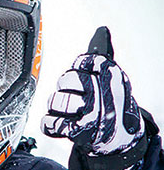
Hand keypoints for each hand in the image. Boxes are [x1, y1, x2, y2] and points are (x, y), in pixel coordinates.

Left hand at [41, 26, 143, 155]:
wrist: (120, 139)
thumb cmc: (111, 104)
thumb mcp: (111, 77)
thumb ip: (101, 54)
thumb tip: (102, 30)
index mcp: (109, 72)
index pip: (79, 62)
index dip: (78, 73)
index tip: (87, 81)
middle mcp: (102, 90)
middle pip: (64, 81)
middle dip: (65, 91)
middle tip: (78, 100)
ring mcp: (91, 111)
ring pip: (54, 101)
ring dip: (57, 110)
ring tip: (71, 114)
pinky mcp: (79, 131)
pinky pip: (49, 123)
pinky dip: (50, 125)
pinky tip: (62, 126)